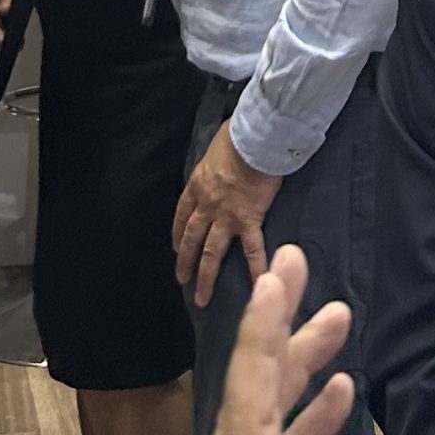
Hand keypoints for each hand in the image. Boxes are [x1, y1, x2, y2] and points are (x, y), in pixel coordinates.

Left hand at [174, 121, 283, 306]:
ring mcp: (226, 216)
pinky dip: (255, 268)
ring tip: (201, 297)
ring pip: (212, 251)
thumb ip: (218, 157)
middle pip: (192, 238)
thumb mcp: (216, 145)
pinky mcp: (248, 220)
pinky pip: (252, 249)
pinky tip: (257, 285)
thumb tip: (225, 151)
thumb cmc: (236, 137)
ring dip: (206, 276)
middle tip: (182, 279)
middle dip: (186, 261)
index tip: (177, 246)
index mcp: (197, 186)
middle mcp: (207, 205)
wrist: (253, 141)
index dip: (179, 232)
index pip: (182, 214)